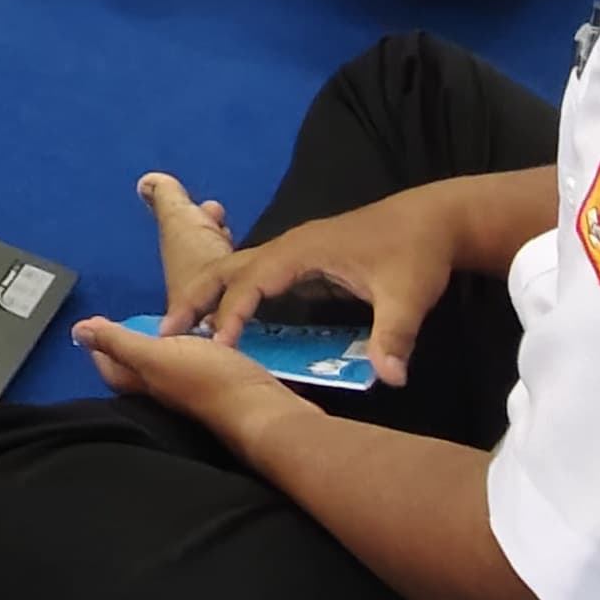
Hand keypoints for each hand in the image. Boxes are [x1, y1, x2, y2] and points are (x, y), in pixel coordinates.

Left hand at [71, 314, 294, 446]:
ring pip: (164, 369)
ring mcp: (191, 392)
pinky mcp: (216, 388)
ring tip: (160, 328)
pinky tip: (199, 341)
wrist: (261, 409)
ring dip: (158, 348)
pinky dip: (188, 352)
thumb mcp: (156, 355)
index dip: (100, 345)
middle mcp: (164, 391)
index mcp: (145, 383)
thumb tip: (78, 332)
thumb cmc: (208, 380)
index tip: (94, 324)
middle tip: (123, 325)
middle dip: (126, 347)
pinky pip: (192, 368)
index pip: (111, 366)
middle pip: (136, 370)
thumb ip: (119, 343)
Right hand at [167, 183, 468, 385]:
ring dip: (209, 296)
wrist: (435, 219)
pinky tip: (229, 323)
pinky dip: (233, 296)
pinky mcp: (305, 261)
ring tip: (183, 328)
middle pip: (227, 268)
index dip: (232, 314)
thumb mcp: (408, 297)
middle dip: (195, 297)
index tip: (215, 346)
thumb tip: (391, 380)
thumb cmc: (417, 253)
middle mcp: (290, 247)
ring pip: (238, 270)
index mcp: (302, 250)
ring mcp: (295, 251)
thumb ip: (394, 337)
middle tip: (164, 330)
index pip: (252, 282)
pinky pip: (256, 277)